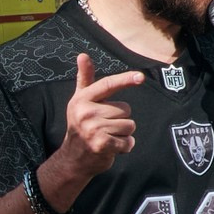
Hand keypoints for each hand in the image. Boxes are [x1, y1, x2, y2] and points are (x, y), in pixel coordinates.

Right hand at [39, 53, 142, 209]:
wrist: (73, 158)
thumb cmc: (81, 125)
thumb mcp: (80, 100)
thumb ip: (85, 78)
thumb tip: (83, 55)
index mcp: (82, 99)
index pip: (108, 84)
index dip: (125, 80)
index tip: (140, 77)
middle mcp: (87, 112)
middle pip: (125, 109)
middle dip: (121, 119)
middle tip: (106, 126)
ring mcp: (94, 129)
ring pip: (129, 125)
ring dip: (124, 133)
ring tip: (109, 136)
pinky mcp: (103, 144)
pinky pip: (128, 141)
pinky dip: (125, 146)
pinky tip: (113, 147)